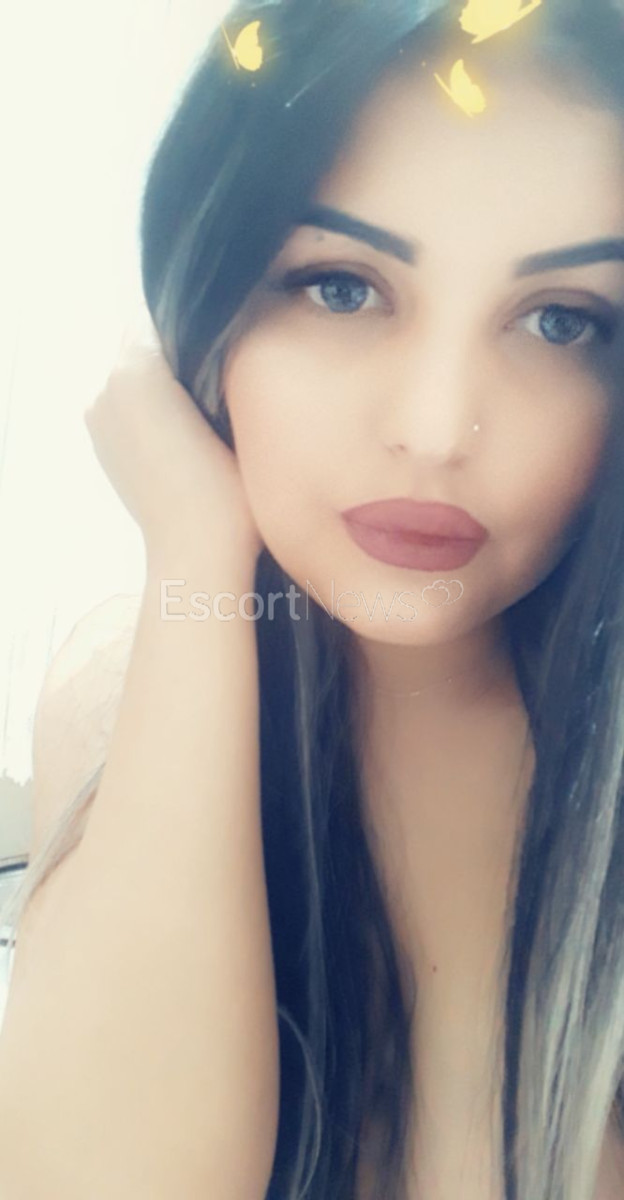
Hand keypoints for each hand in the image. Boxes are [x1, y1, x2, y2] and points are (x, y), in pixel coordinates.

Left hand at [84, 304, 263, 573]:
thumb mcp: (235, 406)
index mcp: (136, 366)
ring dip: (165, 380)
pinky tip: (186, 430)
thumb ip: (220, 357)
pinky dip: (152, 408)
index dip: (202, 324)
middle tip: (225, 372)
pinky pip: (127, 403)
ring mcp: (98, 416)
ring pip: (135, 373)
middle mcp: (106, 384)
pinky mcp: (102, 443)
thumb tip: (222, 335)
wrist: (198, 550)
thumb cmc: (226, 486)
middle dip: (181, 351)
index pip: (166, 316)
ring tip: (207, 404)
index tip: (232, 344)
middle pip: (146, 342)